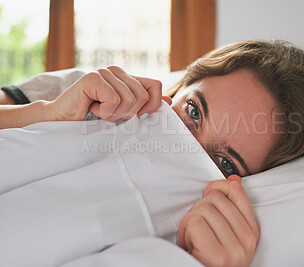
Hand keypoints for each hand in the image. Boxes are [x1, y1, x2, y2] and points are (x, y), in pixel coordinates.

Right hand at [48, 66, 162, 121]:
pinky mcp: (92, 77)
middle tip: (109, 114)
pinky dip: (104, 112)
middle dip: (128, 114)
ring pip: (129, 99)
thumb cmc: (95, 120)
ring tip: (99, 111)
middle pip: (142, 96)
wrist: (65, 123)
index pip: (155, 85)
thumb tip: (169, 100)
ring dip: (114, 114)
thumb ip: (146, 105)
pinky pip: (113, 100)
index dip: (151, 105)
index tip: (136, 116)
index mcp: (127, 78)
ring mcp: (104, 72)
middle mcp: (117, 71)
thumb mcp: (125, 114)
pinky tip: (91, 108)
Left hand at [178, 175, 259, 266]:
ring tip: (194, 241)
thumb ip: (229, 207)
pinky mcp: (217, 255)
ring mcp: (234, 249)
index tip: (207, 199)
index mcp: (251, 231)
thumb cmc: (210, 258)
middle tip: (197, 230)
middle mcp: (247, 240)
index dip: (215, 188)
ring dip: (189, 224)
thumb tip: (233, 179)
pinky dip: (185, 233)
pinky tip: (191, 248)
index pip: (236, 190)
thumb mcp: (225, 233)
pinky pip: (195, 223)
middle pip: (214, 197)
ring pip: (202, 209)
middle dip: (197, 211)